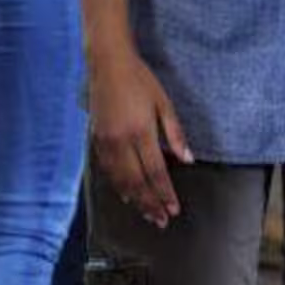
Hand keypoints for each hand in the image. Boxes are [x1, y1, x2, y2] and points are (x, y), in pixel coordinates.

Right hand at [87, 45, 193, 227]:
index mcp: (141, 132)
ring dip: (135, 199)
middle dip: (151, 203)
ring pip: (120, 180)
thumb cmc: (140, 79)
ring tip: (147, 213)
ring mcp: (106, 142)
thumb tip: (188, 159)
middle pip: (137, 182)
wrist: (108, 63)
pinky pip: (108, 170)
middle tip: (161, 220)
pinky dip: (118, 186)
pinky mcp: (96, 139)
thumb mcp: (163, 102)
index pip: (155, 172)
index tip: (174, 209)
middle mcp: (121, 141)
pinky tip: (126, 194)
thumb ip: (175, 133)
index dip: (165, 193)